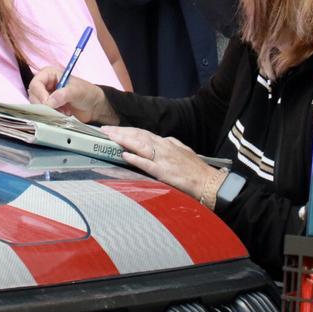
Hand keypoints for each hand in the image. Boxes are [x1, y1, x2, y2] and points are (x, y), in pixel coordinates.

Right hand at [27, 68, 117, 124]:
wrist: (94, 107)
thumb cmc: (87, 93)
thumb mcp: (76, 91)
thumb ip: (63, 95)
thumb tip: (49, 102)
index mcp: (49, 74)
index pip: (36, 83)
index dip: (40, 94)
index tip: (48, 104)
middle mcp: (45, 84)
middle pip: (33, 95)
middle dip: (44, 104)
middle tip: (57, 109)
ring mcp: (46, 96)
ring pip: (37, 105)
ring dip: (49, 111)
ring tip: (64, 111)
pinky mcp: (49, 107)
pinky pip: (43, 112)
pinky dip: (51, 115)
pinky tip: (63, 114)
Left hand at [101, 127, 220, 198]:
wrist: (208, 182)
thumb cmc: (195, 169)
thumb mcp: (182, 151)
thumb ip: (170, 145)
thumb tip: (161, 140)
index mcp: (166, 143)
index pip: (142, 133)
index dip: (127, 130)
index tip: (114, 129)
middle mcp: (163, 148)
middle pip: (138, 136)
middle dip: (120, 132)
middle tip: (104, 130)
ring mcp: (163, 159)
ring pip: (140, 145)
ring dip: (123, 140)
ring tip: (110, 137)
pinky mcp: (164, 172)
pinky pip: (147, 164)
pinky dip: (135, 159)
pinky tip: (125, 155)